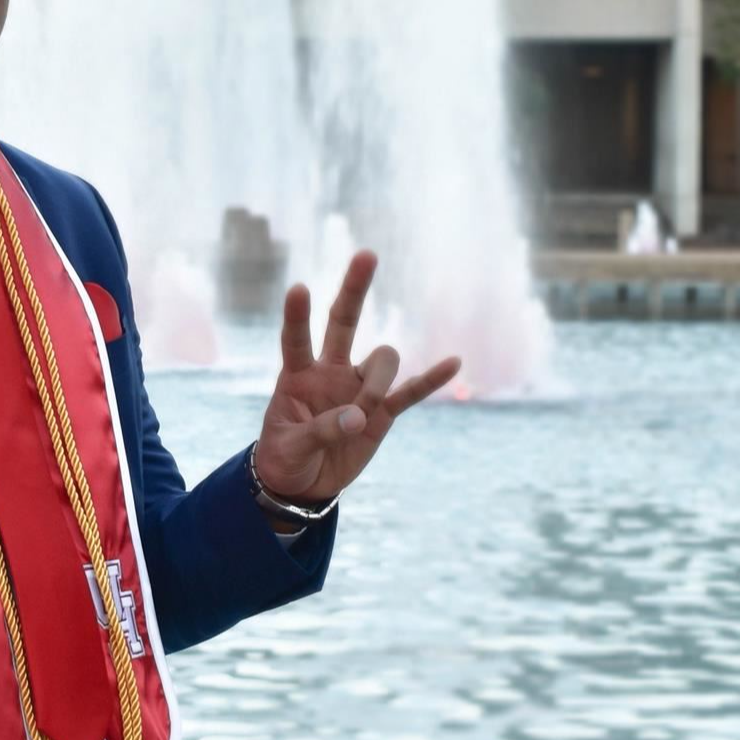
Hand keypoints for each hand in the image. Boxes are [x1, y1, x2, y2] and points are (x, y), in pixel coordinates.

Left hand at [254, 250, 459, 501]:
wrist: (303, 484)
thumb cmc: (286, 458)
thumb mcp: (291, 447)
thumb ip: (320, 431)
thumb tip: (359, 417)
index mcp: (298, 376)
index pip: (296, 339)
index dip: (297, 316)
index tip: (298, 288)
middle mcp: (330, 372)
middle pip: (344, 321)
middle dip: (354, 290)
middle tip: (367, 255)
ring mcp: (359, 388)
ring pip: (381, 361)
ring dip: (377, 383)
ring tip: (365, 414)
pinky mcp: (382, 413)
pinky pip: (410, 392)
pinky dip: (430, 379)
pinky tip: (453, 362)